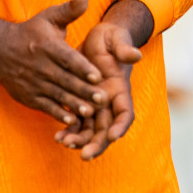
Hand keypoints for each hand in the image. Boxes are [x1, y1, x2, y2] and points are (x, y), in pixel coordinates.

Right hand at [0, 0, 106, 127]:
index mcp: (46, 46)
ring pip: (56, 95)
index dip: (82, 68)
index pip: (66, 58)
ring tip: (91, 112)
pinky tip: (72, 121)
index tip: (98, 75)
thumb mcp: (49, 17)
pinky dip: (58, 114)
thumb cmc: (32, 32)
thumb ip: (70, 9)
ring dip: (74, 104)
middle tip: (103, 99)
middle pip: (64, 80)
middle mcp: (39, 66)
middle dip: (84, 90)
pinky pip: (45, 107)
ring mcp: (32, 83)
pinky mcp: (28, 96)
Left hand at [55, 0, 151, 160]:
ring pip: (90, 129)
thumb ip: (124, 48)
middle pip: (106, 129)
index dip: (120, 126)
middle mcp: (109, 101)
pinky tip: (57, 137)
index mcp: (120, 89)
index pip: (125, 113)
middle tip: (84, 155)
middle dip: (97, 143)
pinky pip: (75, 122)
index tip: (113, 136)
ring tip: (65, 143)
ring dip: (80, 139)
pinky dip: (68, 130)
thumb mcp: (117, 39)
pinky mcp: (80, 102)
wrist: (97, 38)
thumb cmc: (111, 37)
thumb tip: (135, 54)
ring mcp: (94, 104)